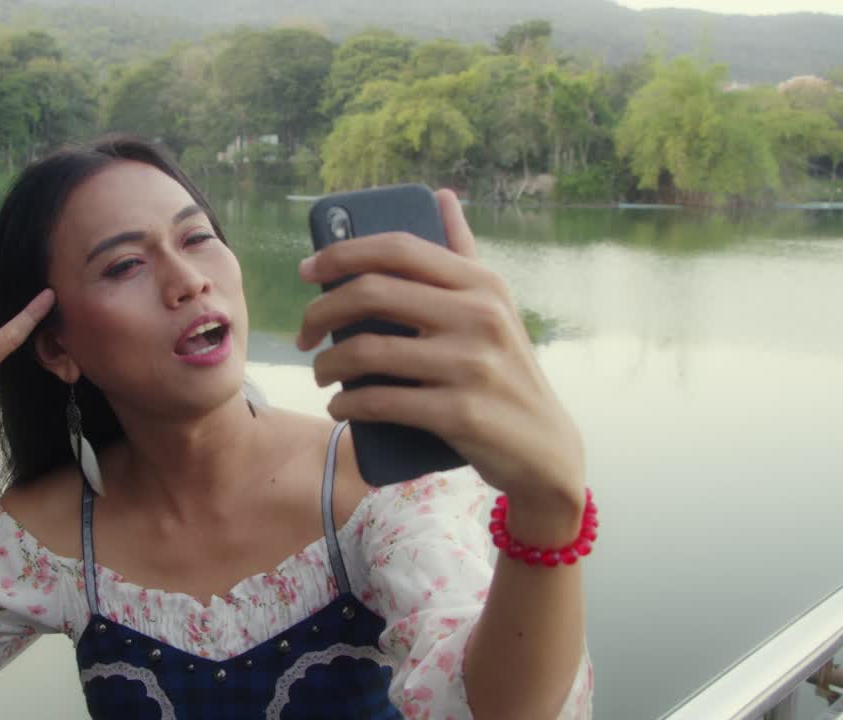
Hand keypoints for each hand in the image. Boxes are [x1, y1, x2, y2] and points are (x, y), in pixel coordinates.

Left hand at [296, 190, 584, 515]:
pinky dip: (347, 404)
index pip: (397, 248)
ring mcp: (470, 365)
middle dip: (320, 312)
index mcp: (482, 283)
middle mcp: (479, 316)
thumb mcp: (496, 307)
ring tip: (321, 372)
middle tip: (305, 333)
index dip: (341, 253)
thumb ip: (464, 254)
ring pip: (366, 351)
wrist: (545, 449)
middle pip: (371, 293)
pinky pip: (379, 401)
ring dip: (327, 364)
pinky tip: (339, 405)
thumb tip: (442, 197)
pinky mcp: (459, 413)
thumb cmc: (505, 372)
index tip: (307, 270)